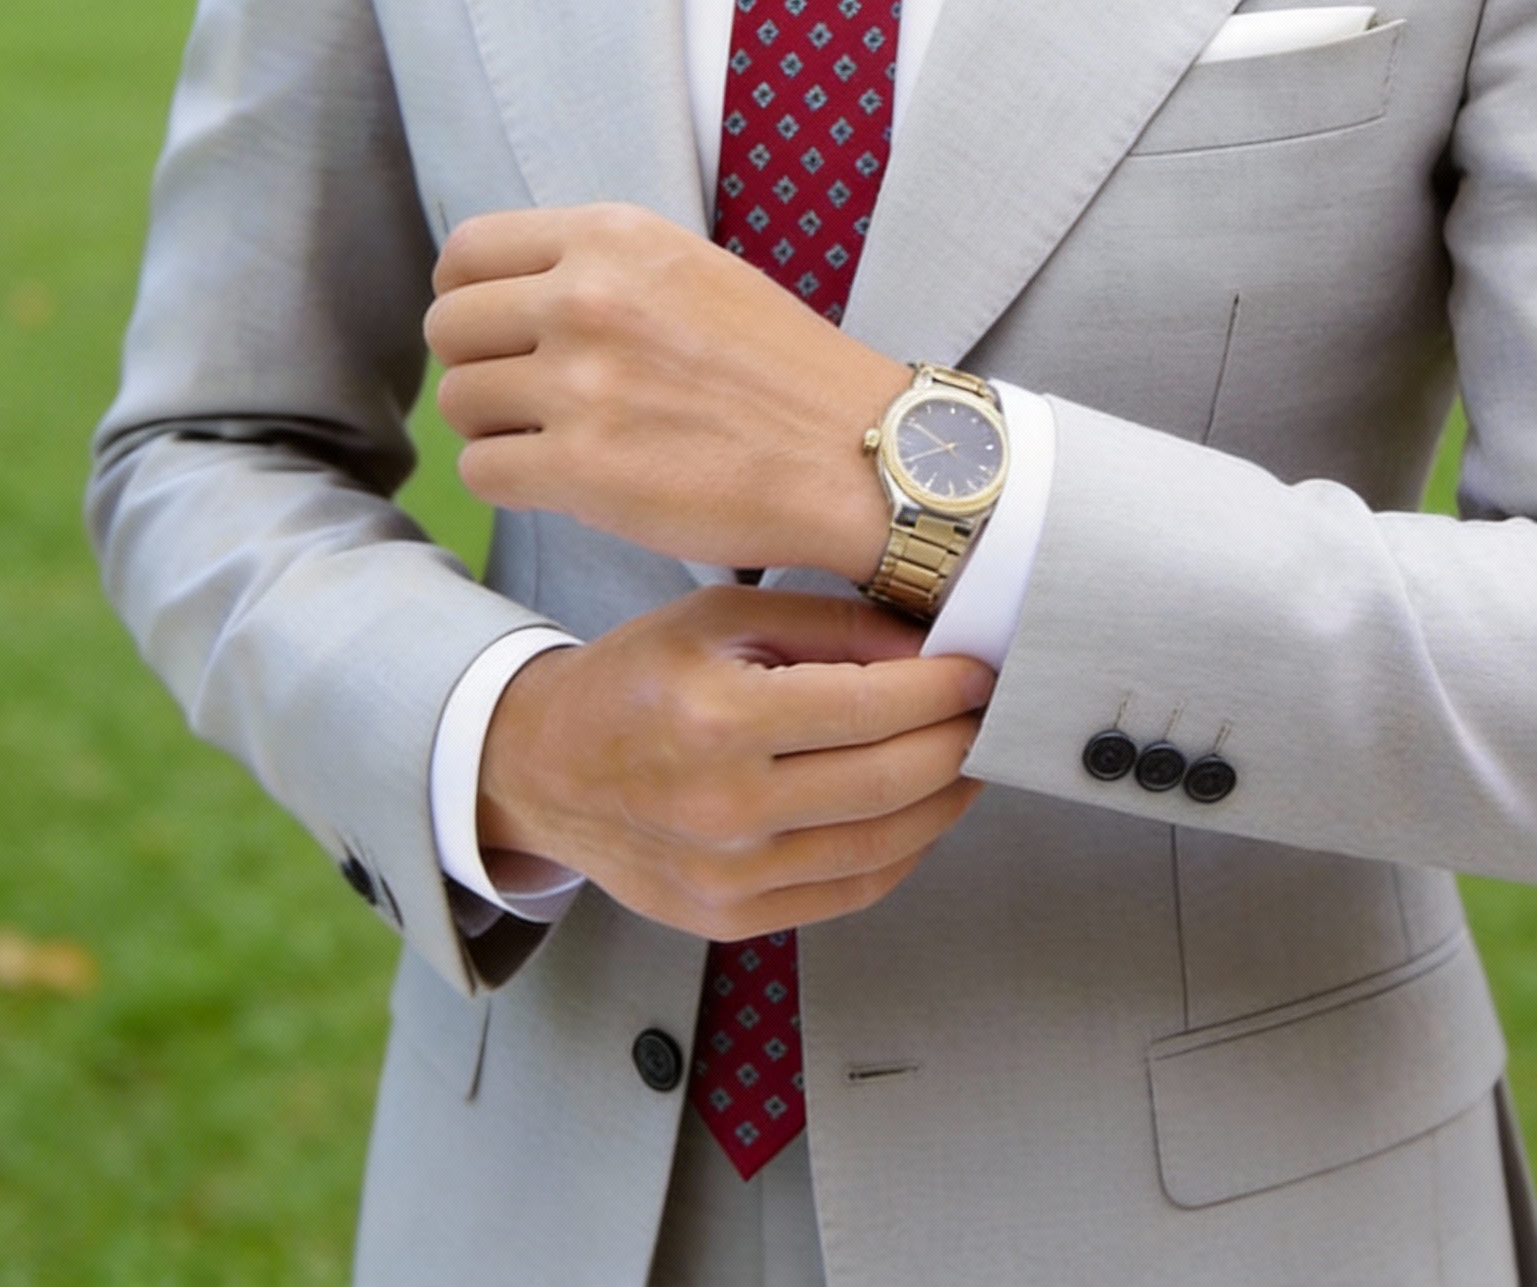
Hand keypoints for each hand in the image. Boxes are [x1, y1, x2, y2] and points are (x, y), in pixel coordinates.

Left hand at [425, 203, 904, 579]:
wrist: (858, 455)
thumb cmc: (782, 372)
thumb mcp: (693, 272)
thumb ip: (600, 269)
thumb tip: (502, 293)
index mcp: (615, 238)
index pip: (466, 251)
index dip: (468, 295)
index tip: (497, 330)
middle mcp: (589, 298)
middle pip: (448, 327)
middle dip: (479, 365)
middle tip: (532, 397)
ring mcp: (582, 383)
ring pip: (459, 402)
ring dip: (497, 428)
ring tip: (561, 440)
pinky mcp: (583, 468)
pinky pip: (483, 472)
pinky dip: (515, 484)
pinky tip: (569, 482)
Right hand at [478, 587, 993, 939]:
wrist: (545, 769)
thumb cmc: (640, 678)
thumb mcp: (723, 617)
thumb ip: (833, 628)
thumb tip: (934, 650)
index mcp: (719, 718)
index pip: (873, 707)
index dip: (947, 688)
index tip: (983, 669)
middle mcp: (725, 807)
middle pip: (892, 781)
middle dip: (960, 742)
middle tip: (990, 711)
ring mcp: (728, 877)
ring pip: (884, 845)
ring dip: (946, 798)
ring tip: (966, 755)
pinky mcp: (731, 919)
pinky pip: (851, 890)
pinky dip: (904, 849)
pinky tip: (920, 808)